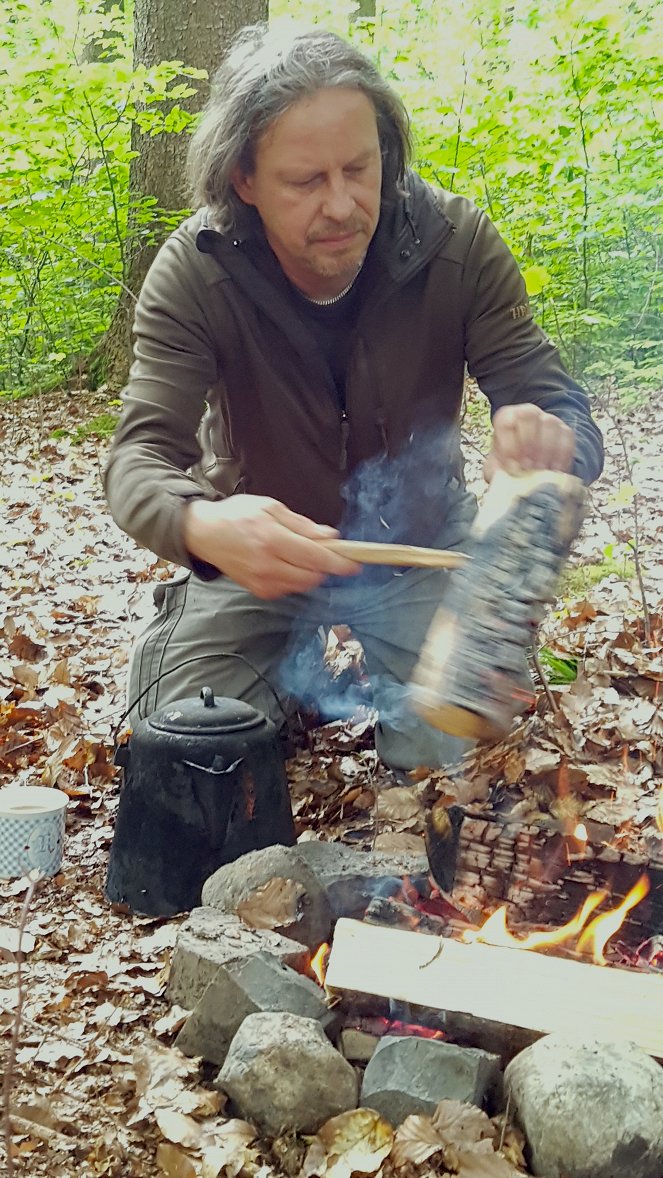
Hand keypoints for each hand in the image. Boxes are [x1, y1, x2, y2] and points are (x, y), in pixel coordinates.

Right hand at [182, 494, 360, 598]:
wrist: (204, 534)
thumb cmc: (236, 516)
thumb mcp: (270, 507)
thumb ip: (302, 525)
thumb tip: (330, 537)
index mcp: (272, 539)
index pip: (316, 558)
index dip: (339, 563)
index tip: (355, 564)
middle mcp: (267, 565)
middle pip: (313, 576)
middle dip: (325, 567)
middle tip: (325, 552)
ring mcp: (262, 581)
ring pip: (303, 585)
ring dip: (311, 573)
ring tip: (300, 554)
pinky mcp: (259, 591)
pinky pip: (289, 589)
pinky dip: (295, 579)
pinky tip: (285, 564)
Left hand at [483, 404, 574, 481]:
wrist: (532, 468)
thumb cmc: (511, 465)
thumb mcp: (498, 468)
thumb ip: (496, 471)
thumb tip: (499, 478)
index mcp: (507, 418)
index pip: (505, 420)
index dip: (507, 443)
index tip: (510, 464)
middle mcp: (528, 414)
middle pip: (529, 415)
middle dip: (527, 442)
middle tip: (527, 466)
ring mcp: (549, 420)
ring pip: (550, 424)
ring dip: (545, 449)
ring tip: (540, 470)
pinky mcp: (566, 432)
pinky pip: (567, 439)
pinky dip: (561, 457)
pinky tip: (555, 472)